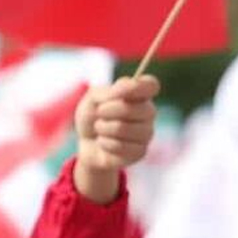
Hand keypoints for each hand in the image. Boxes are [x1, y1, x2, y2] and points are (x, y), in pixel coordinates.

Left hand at [73, 75, 159, 204]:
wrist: (87, 143)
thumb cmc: (93, 117)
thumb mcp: (93, 99)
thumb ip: (108, 91)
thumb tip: (128, 87)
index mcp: (140, 95)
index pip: (151, 85)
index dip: (136, 87)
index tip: (117, 91)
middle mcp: (148, 112)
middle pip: (133, 109)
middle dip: (108, 111)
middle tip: (99, 113)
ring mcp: (147, 133)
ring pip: (124, 129)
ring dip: (103, 128)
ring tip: (100, 129)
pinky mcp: (140, 151)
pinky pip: (121, 146)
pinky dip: (105, 143)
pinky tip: (104, 143)